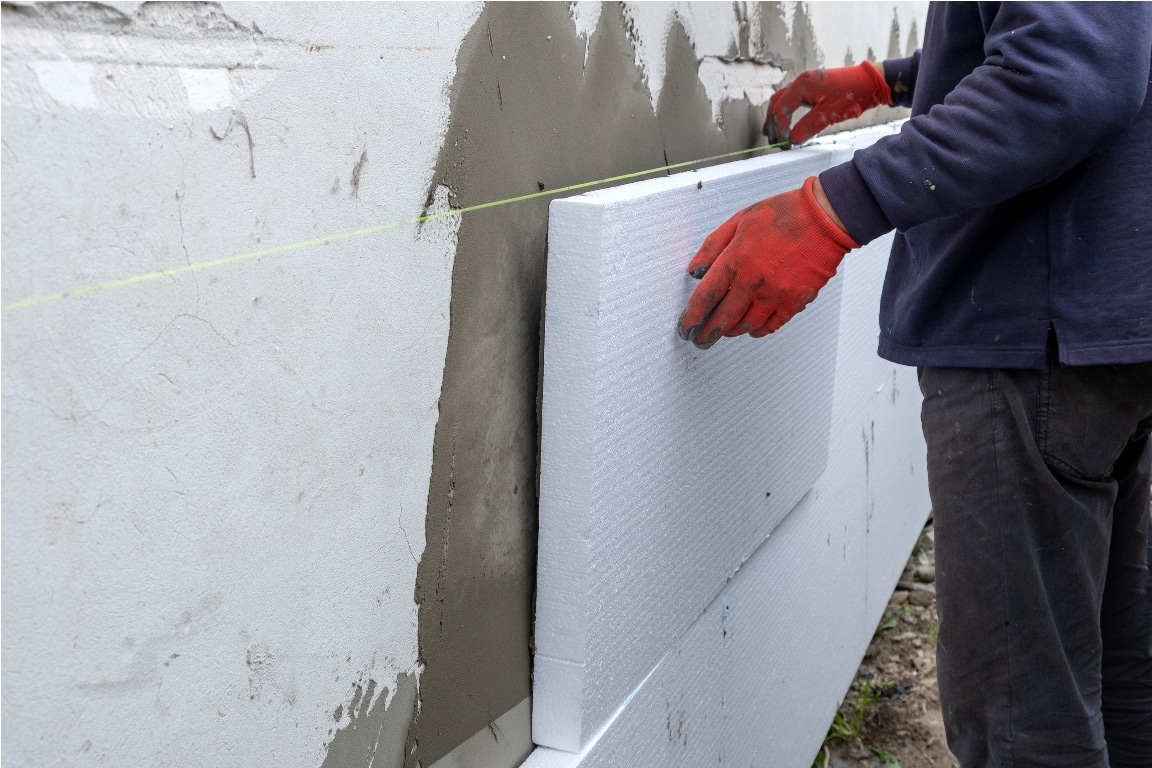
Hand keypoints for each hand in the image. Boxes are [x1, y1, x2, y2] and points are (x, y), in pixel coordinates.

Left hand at [677, 177, 857, 348]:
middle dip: (707, 333)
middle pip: (723, 318)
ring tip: (723, 331)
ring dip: (731, 331)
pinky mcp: (796, 300)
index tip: (684, 328)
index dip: (691, 317)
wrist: (825, 218)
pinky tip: (751, 328)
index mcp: (736, 259)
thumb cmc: (784, 214)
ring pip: (746, 325)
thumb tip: (695, 270)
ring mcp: (776, 293)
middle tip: (699, 339)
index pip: (705, 297)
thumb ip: (713, 246)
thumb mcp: (739, 220)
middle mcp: (754, 280)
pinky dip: (758, 330)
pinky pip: (772, 325)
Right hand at [765, 61, 891, 145]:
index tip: (783, 143)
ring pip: (783, 98)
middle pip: (777, 101)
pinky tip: (791, 121)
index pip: (781, 108)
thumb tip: (792, 139)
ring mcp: (807, 82)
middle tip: (772, 138)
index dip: (780, 128)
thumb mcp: (829, 114)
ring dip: (778, 115)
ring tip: (778, 131)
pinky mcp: (814, 86)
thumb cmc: (852, 94)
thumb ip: (808, 126)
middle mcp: (801, 81)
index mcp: (802, 85)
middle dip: (772, 121)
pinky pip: (794, 97)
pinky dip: (788, 110)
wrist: (871, 82)